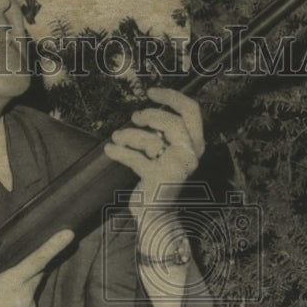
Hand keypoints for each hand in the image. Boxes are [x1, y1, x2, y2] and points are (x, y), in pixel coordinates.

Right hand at [0, 229, 72, 306]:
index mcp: (14, 283)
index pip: (38, 259)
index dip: (54, 245)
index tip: (69, 233)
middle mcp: (27, 295)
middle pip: (36, 272)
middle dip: (33, 263)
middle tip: (23, 257)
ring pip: (30, 287)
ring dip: (21, 281)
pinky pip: (25, 301)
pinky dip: (17, 296)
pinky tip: (0, 303)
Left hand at [104, 87, 204, 212]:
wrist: (157, 214)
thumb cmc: (158, 178)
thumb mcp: (167, 152)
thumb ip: (163, 132)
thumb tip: (144, 112)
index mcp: (196, 144)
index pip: (192, 111)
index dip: (171, 96)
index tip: (151, 92)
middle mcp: (192, 155)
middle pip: (173, 122)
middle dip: (150, 115)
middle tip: (134, 118)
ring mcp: (178, 168)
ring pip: (153, 141)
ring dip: (129, 136)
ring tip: (116, 137)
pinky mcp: (160, 179)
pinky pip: (137, 159)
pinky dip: (120, 152)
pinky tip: (110, 149)